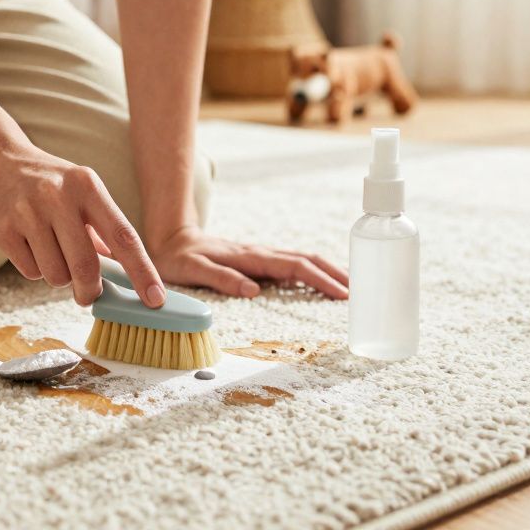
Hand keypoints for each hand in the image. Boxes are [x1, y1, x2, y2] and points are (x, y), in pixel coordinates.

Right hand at [0, 141, 165, 307]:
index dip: (142, 271)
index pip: (123, 236)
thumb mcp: (81, 191)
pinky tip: (28, 244)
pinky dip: (34, 268)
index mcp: (87, 186)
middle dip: (90, 290)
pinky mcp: (3, 229)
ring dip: (58, 276)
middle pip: (86, 266)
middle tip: (88, 296)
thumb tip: (125, 271)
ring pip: (56, 275)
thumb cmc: (46, 180)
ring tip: (49, 250)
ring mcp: (28, 212)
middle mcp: (59, 196)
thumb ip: (103, 229)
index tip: (155, 299)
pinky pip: (30, 271)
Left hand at [147, 225, 348, 299]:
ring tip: (351, 287)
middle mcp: (259, 253)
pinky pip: (292, 263)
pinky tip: (322, 281)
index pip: (293, 268)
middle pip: (306, 260)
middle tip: (360, 293)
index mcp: (249, 257)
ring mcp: (260, 255)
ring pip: (302, 259)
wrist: (169, 236)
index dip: (320, 280)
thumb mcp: (192, 270)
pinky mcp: (258, 259)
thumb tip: (253, 291)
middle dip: (334, 274)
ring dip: (328, 271)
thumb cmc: (178, 258)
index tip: (342, 294)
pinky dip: (313, 270)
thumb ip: (221, 278)